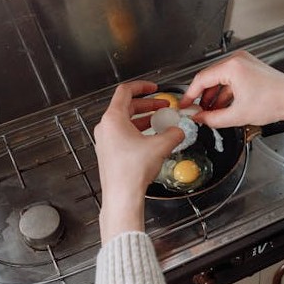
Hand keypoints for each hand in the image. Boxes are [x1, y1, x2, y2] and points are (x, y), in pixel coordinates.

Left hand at [94, 81, 183, 241]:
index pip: (125, 92)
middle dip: (147, 105)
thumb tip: (178, 131)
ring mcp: (105, 141)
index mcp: (113, 119)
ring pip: (125, 122)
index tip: (153, 88)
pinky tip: (151, 140)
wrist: (122, 196)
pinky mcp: (109, 154)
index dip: (142, 87)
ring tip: (160, 122)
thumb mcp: (160, 146)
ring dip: (143, 119)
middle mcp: (106, 128)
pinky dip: (137, 132)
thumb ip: (173, 133)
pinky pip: (123, 135)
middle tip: (162, 106)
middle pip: (126, 107)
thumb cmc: (132, 171)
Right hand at [182, 51, 283, 137]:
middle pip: (210, 78)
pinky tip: (223, 107)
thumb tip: (199, 119)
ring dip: (214, 97)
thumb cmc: (274, 102)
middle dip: (203, 97)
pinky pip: (231, 80)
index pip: (201, 79)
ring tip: (210, 113)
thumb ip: (212, 119)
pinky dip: (226, 93)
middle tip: (196, 111)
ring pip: (221, 80)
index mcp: (232, 66)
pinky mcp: (251, 68)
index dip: (190, 94)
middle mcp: (237, 60)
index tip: (184, 105)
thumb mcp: (237, 115)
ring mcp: (245, 63)